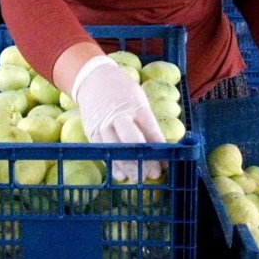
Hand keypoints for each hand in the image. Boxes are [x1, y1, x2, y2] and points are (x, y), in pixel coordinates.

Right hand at [72, 55, 165, 180]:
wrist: (93, 79)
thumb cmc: (122, 91)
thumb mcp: (139, 100)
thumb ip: (147, 122)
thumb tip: (161, 147)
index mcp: (135, 107)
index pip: (150, 131)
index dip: (159, 150)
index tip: (167, 163)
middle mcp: (118, 116)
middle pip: (132, 141)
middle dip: (143, 160)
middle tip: (153, 174)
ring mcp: (103, 125)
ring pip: (116, 150)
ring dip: (128, 167)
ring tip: (140, 178)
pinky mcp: (92, 132)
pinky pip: (103, 151)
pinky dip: (112, 164)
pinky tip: (121, 175)